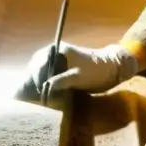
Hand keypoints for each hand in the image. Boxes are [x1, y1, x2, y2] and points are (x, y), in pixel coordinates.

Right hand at [22, 42, 136, 104]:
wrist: (112, 69)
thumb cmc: (95, 71)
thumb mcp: (77, 77)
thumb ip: (60, 81)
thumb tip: (44, 88)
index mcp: (57, 50)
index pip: (37, 63)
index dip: (35, 77)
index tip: (38, 91)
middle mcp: (54, 53)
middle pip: (36, 66)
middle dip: (34, 79)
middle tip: (36, 94)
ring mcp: (58, 60)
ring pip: (41, 70)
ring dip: (39, 81)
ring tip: (40, 94)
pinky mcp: (62, 68)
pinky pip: (48, 74)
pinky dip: (45, 82)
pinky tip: (45, 92)